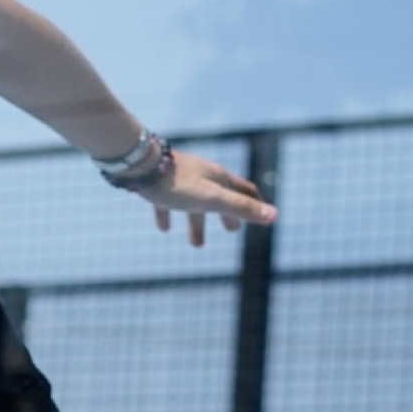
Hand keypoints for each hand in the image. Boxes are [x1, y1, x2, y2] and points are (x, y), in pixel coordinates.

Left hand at [143, 149, 275, 246]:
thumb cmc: (177, 183)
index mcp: (218, 177)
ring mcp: (180, 178)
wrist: (139, 166)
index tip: (262, 217)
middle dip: (228, 215)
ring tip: (197, 245)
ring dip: (198, 224)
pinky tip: (164, 229)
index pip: (244, 191)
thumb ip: (240, 208)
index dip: (255, 204)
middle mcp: (201, 175)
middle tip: (232, 231)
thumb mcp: (211, 199)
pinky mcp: (159, 183)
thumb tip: (273, 216)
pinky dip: (169, 215)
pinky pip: (167, 202)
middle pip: (220, 196)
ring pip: (194, 203)